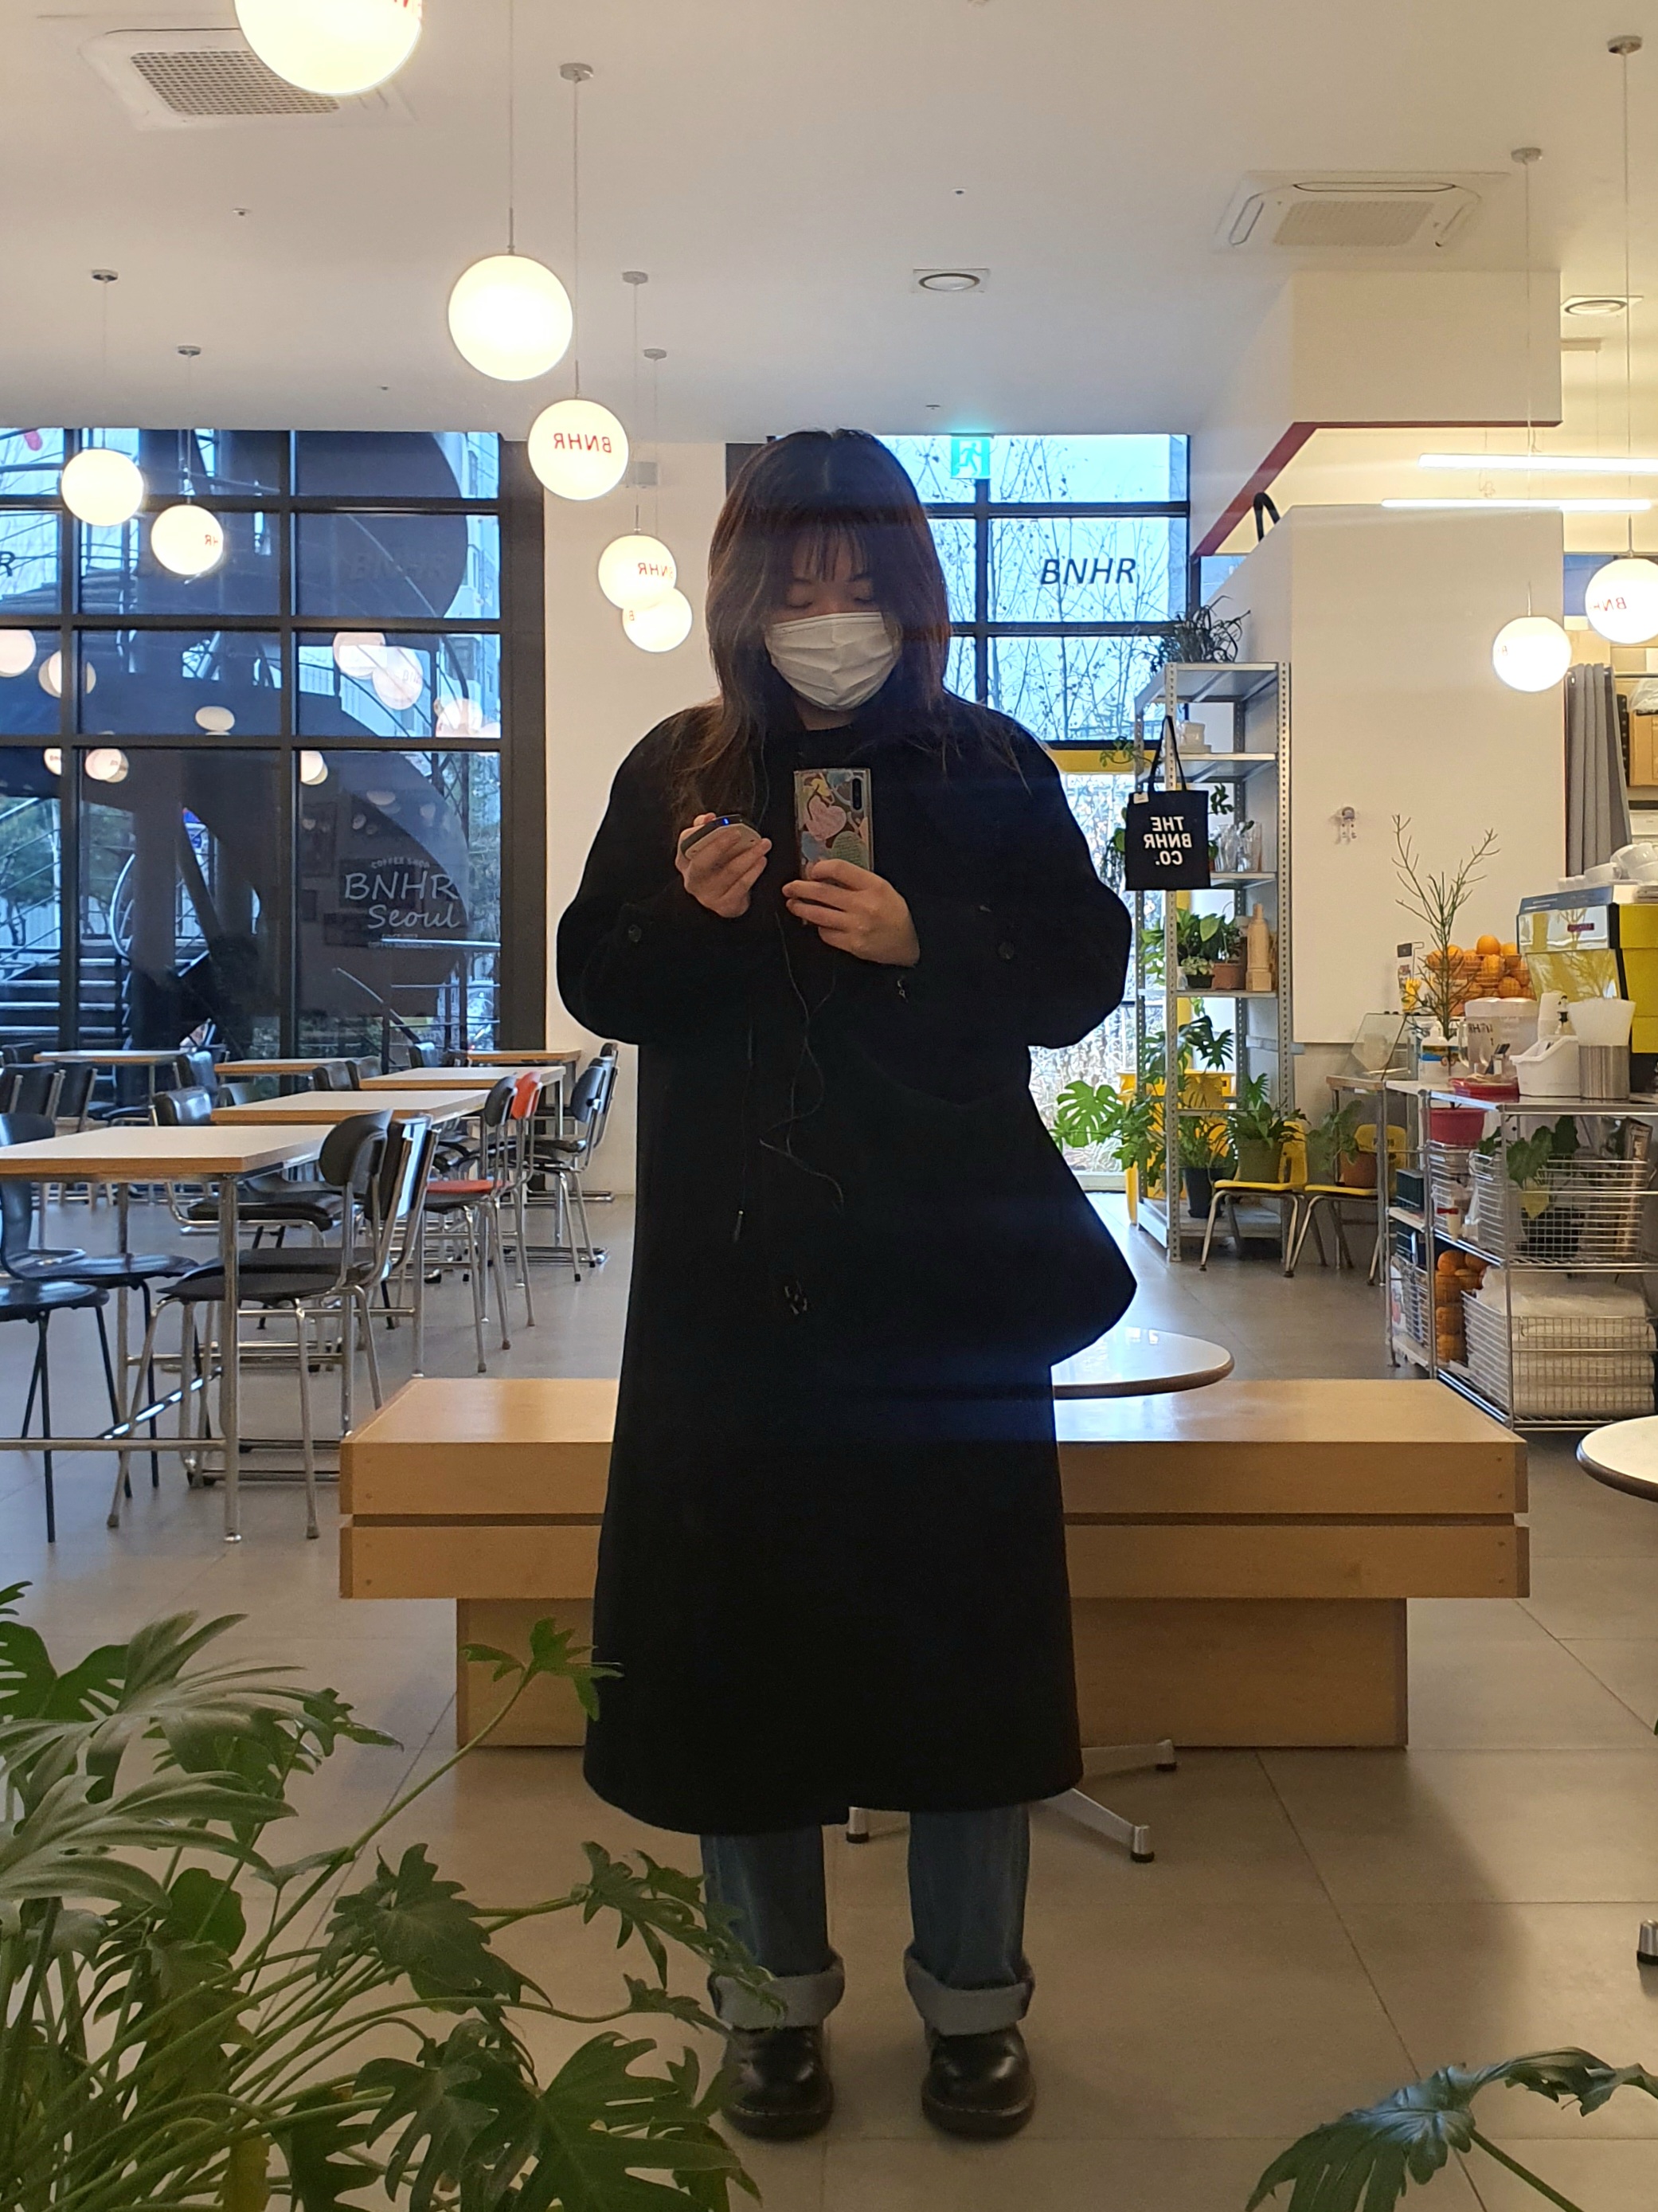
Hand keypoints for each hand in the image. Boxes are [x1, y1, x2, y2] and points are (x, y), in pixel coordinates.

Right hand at [676, 815, 770, 918]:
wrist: (723, 900)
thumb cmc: (716, 869)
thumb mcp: (707, 849)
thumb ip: (705, 830)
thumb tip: (708, 818)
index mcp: (685, 862)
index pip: (686, 843)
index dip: (699, 831)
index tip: (715, 820)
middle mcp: (693, 880)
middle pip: (703, 862)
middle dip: (721, 844)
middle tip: (739, 833)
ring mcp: (708, 896)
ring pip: (730, 872)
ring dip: (749, 856)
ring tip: (763, 845)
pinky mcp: (724, 906)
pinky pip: (742, 886)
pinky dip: (754, 871)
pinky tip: (761, 860)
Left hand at [782, 858, 919, 965]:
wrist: (908, 943)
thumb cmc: (894, 912)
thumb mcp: (882, 888)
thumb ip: (855, 880)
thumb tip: (822, 874)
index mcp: (874, 886)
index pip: (839, 869)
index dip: (820, 868)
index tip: (811, 871)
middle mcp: (864, 905)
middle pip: (823, 892)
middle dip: (800, 888)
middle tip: (789, 887)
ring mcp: (857, 926)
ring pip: (818, 914)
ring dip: (801, 908)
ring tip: (792, 904)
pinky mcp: (852, 945)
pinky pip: (826, 934)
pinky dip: (819, 927)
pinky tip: (817, 923)